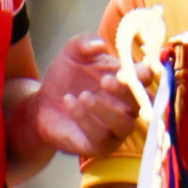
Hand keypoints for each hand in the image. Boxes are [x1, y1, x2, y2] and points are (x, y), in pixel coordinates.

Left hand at [28, 35, 141, 156]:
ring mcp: (116, 128)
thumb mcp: (72, 53)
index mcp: (125, 82)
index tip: (130, 70)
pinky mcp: (101, 145)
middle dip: (127, 92)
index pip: (146, 79)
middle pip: (143, 102)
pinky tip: (70, 103)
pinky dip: (86, 119)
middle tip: (104, 80)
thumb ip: (85, 42)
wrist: (42, 104)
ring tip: (83, 95)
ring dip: (105, 109)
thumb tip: (101, 45)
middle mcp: (127, 106)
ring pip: (124, 124)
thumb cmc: (65, 77)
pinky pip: (101, 136)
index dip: (144, 74)